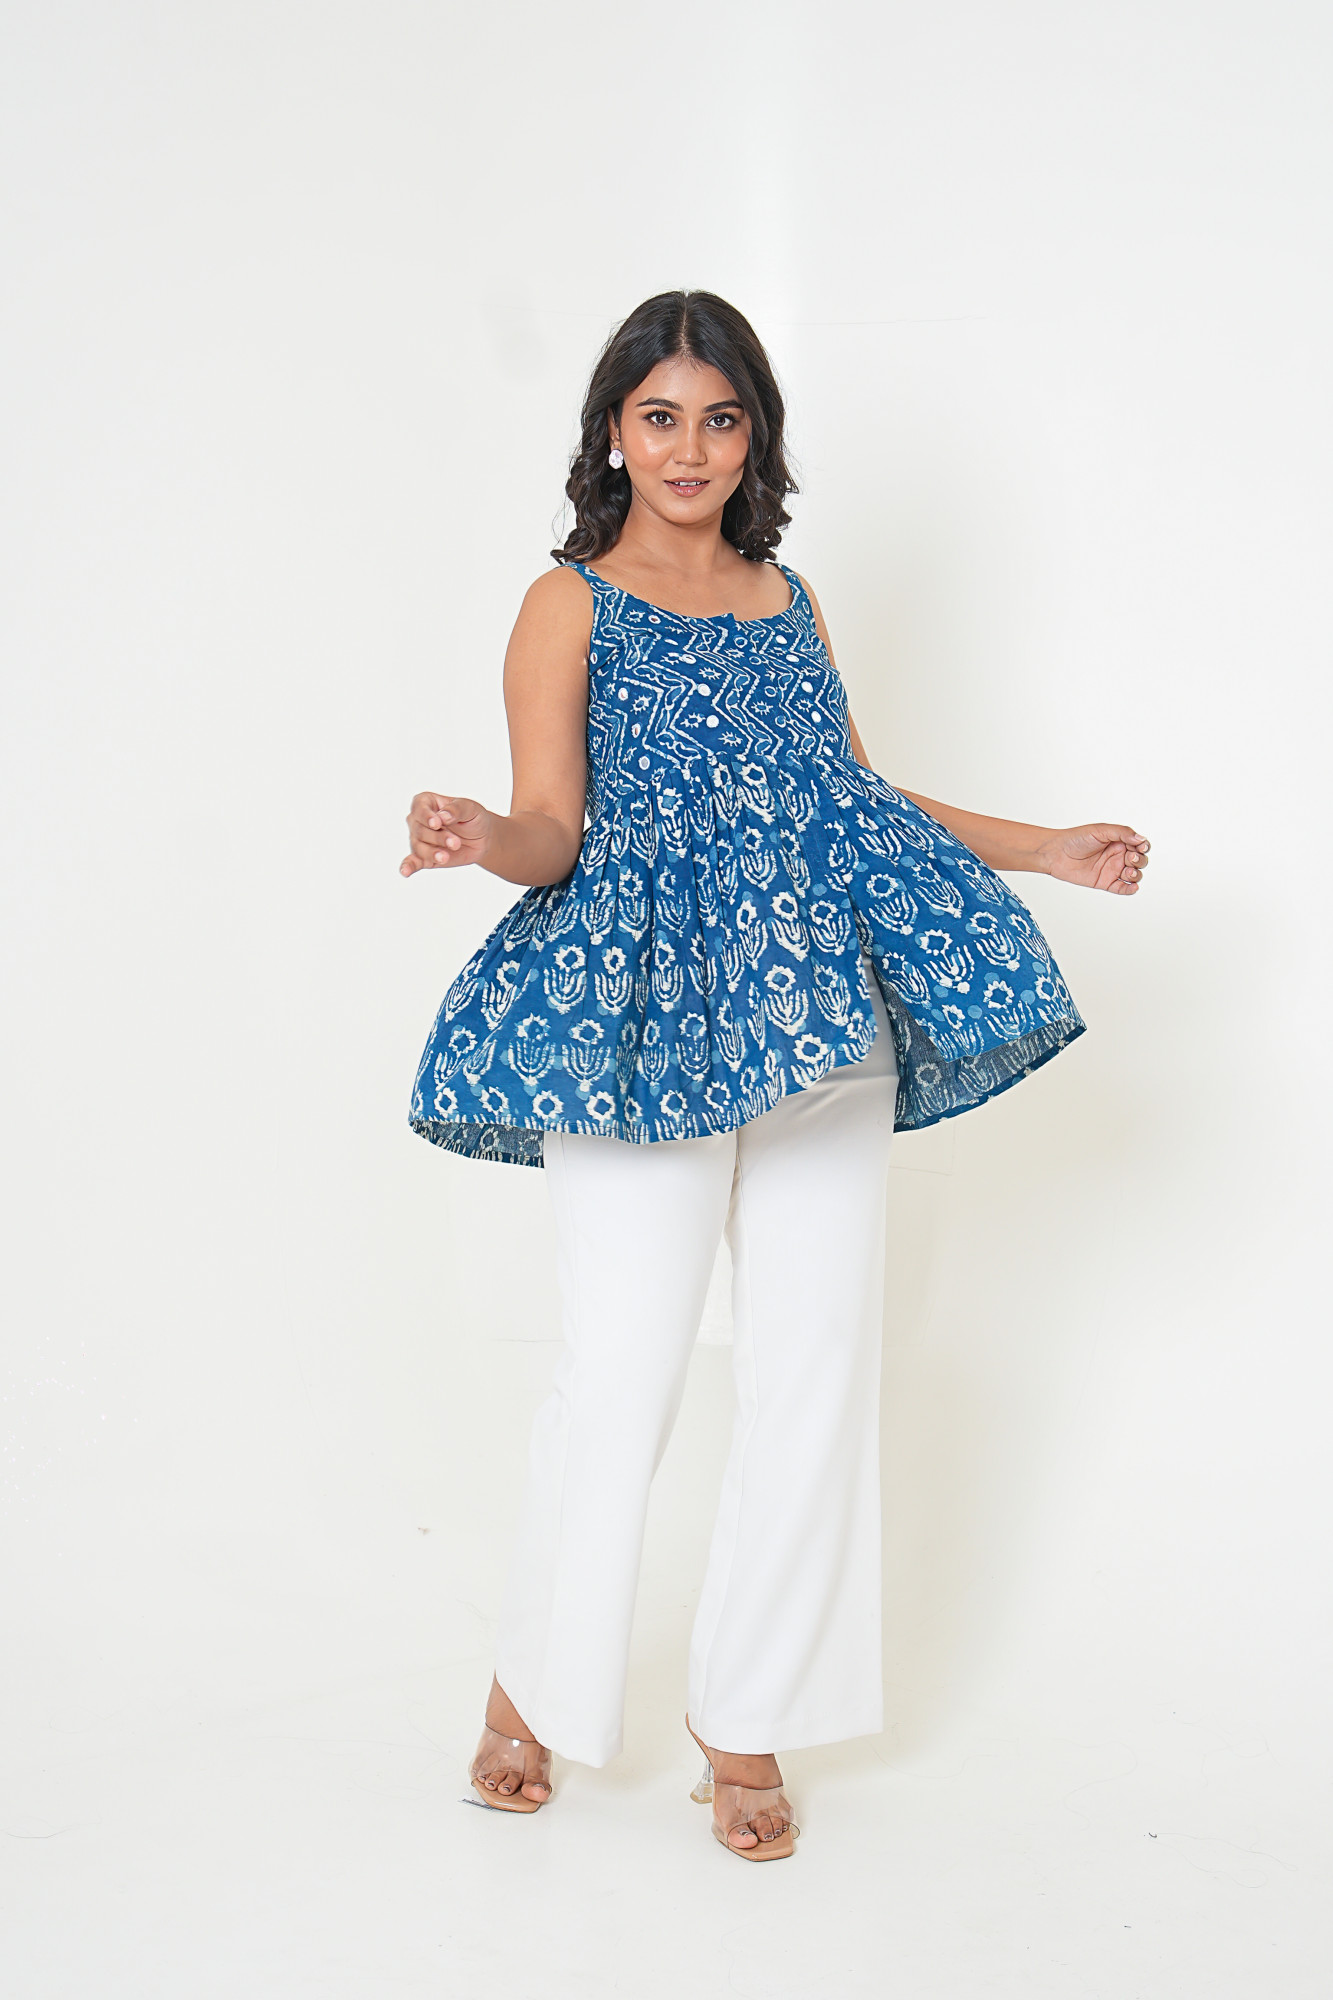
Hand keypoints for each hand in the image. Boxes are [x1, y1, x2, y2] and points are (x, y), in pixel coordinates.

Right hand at [400, 793, 496, 876]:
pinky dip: (408, 866)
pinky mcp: (424, 857)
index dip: (426, 816)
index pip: (419, 806)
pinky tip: (405, 871)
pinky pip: (413, 862)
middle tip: (455, 843)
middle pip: (419, 829)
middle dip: (437, 837)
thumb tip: (442, 816)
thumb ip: (456, 810)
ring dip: (431, 853)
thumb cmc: (473, 818)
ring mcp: (420, 839)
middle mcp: (418, 820)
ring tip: (445, 857)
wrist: (482, 839)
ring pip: (418, 847)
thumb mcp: (470, 808)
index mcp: (427, 802)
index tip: (437, 823)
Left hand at [1036, 823, 1150, 894]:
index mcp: (1119, 841)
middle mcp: (1117, 856)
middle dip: (1139, 860)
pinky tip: (1132, 887)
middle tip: (1129, 858)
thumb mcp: (1101, 830)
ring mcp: (1112, 870)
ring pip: (1134, 875)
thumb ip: (1122, 833)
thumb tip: (1141, 839)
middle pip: (1140, 861)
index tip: (1141, 847)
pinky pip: (1122, 888)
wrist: (1056, 853)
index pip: (1139, 845)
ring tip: (1127, 872)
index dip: (1144, 847)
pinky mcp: (1105, 883)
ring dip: (1136, 874)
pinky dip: (1130, 889)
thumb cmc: (1076, 838)